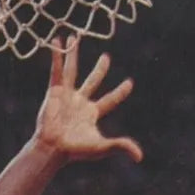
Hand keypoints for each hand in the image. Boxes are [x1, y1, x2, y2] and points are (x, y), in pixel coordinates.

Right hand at [34, 36, 142, 163]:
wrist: (54, 147)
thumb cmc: (76, 150)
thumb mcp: (101, 147)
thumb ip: (121, 146)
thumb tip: (140, 157)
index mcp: (91, 113)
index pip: (111, 99)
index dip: (120, 91)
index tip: (129, 83)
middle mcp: (80, 101)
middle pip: (93, 81)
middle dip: (100, 69)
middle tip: (106, 57)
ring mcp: (66, 95)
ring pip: (72, 70)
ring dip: (73, 54)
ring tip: (74, 37)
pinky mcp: (54, 91)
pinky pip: (56, 70)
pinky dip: (56, 56)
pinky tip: (57, 41)